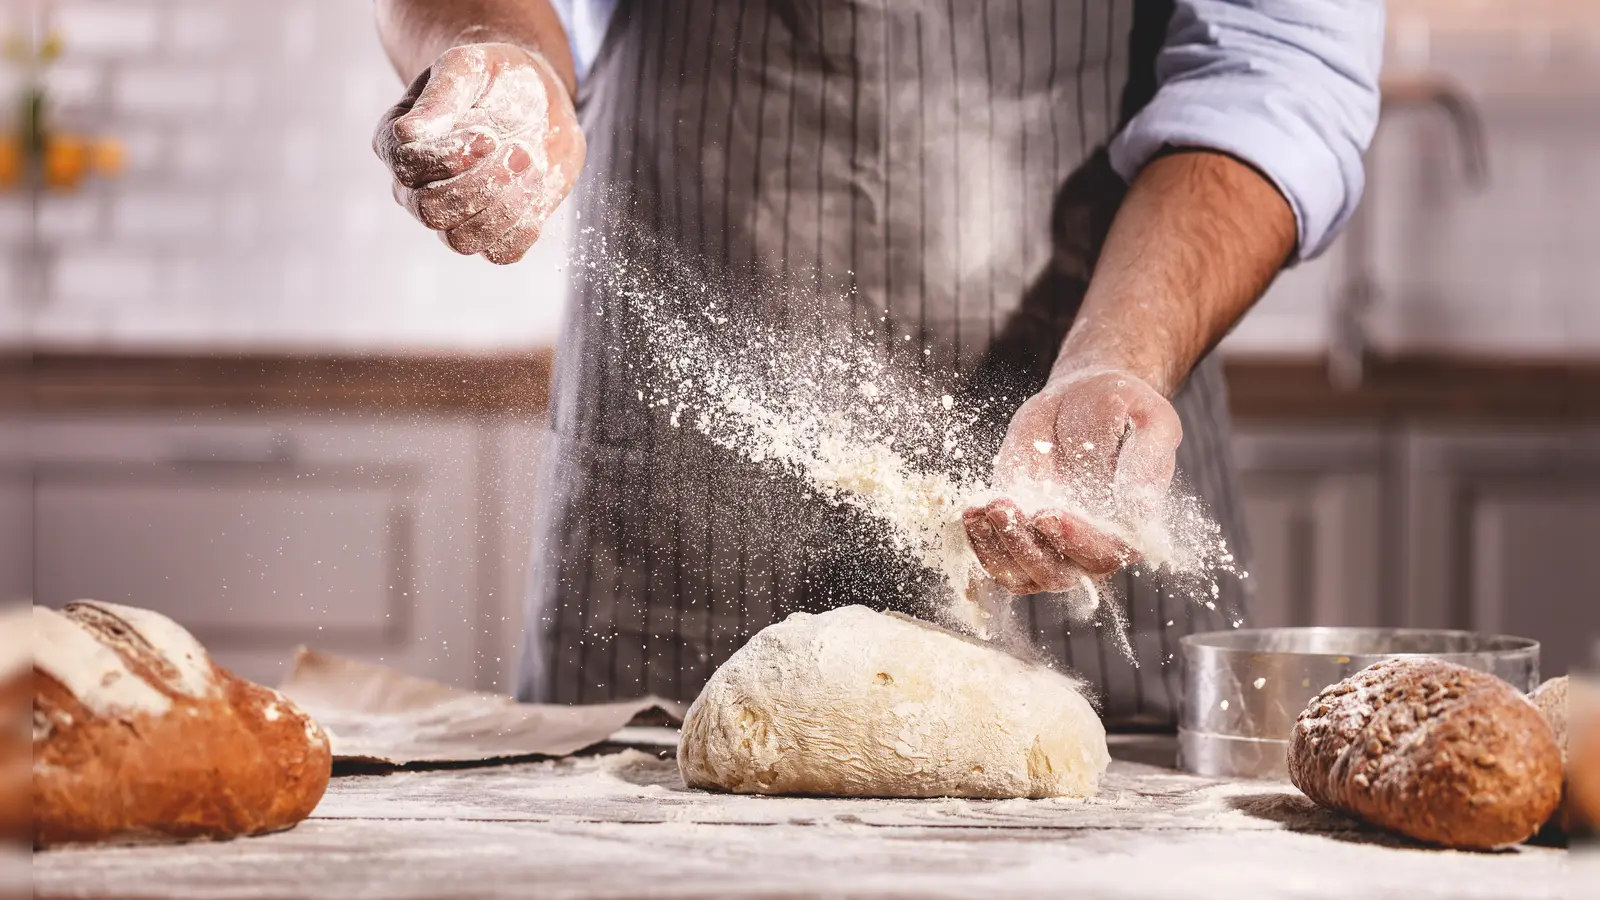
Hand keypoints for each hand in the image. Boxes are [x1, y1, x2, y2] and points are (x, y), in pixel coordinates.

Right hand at [373, 42, 583, 263]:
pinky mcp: (492, 234)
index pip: (407, 167)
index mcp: (398, 143)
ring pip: (462, 240)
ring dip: (505, 206)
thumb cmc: (494, 79)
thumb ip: (441, 96)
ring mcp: (452, 217)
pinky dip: (524, 226)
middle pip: (430, 210)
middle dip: (481, 184)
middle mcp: (415, 188)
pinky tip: (535, 189)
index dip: (449, 158)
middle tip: (519, 151)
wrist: (537, 100)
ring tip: (531, 164)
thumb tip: (408, 133)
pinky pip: (501, 254)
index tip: (487, 135)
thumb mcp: (469, 68)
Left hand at [962, 367, 1181, 593]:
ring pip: (1021, 574)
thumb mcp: (1150, 422)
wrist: (1083, 395)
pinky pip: (995, 557)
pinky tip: (972, 510)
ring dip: (998, 548)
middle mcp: (1089, 546)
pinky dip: (979, 541)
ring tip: (984, 508)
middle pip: (1057, 574)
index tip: (1049, 515)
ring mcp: (1049, 543)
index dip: (1076, 543)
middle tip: (1005, 508)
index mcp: (1128, 529)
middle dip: (1026, 548)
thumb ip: (1147, 463)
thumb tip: (1140, 512)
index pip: (1104, 555)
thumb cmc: (1124, 407)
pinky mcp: (1017, 530)